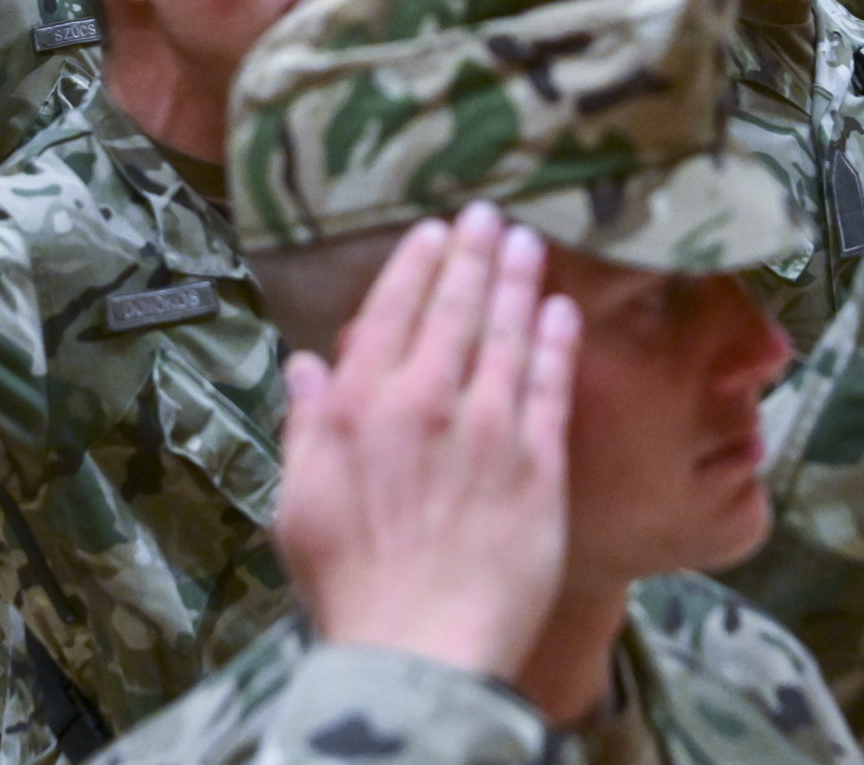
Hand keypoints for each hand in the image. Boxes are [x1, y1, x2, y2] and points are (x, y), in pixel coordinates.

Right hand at [276, 205, 577, 681]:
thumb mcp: (298, 504)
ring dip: (519, 281)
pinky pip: (550, 387)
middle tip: (492, 213)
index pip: (392, 313)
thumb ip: (305, 426)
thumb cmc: (351, 587)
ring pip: (507, 334)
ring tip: (531, 243)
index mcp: (360, 409)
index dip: (418, 265)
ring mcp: (488, 430)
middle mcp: (425, 403)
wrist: (418, 650)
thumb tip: (307, 364)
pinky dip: (556, 342)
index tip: (435, 230)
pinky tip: (564, 311)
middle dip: (475, 253)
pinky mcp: (539, 465)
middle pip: (456, 309)